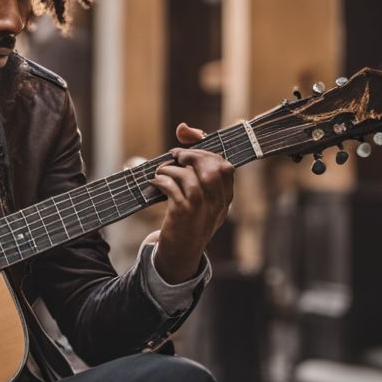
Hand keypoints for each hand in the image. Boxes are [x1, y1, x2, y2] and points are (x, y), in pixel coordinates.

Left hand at [148, 122, 233, 282]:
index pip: (225, 165)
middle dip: (192, 155)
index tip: (187, 141)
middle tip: (174, 156)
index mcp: (225, 198)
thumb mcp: (197, 194)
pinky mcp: (184, 214)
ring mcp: (203, 209)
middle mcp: (219, 203)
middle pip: (213, 167)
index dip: (206, 148)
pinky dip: (162, 181)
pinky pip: (174, 187)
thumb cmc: (186, 219)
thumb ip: (192, 163)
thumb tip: (183, 127)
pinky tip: (156, 184)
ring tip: (162, 172)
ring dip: (172, 169)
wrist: (180, 254)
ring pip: (192, 176)